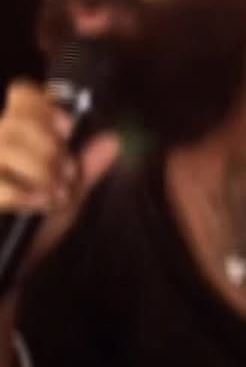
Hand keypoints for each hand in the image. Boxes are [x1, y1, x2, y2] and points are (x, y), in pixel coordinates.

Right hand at [0, 80, 120, 278]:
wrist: (8, 271)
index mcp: (16, 134)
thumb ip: (87, 168)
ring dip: (41, 168)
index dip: (46, 105)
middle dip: (50, 144)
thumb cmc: (36, 228)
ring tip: (56, 192)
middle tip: (67, 172)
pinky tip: (40, 204)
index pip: (22, 94)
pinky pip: (0, 184)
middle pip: (17, 118)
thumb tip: (112, 140)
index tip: (67, 129)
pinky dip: (25, 192)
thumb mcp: (68, 196)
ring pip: (7, 143)